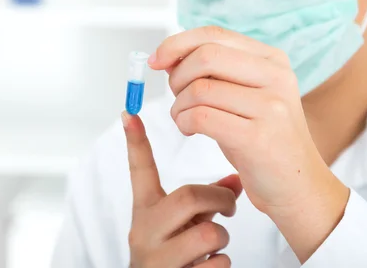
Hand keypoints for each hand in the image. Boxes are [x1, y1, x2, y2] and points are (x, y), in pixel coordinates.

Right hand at [123, 112, 241, 267]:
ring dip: (222, 238)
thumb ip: (206, 202)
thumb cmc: (175, 257)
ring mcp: (156, 259)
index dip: (135, 143)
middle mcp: (144, 233)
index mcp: (145, 213)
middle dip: (218, 198)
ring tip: (213, 246)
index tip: (129, 113)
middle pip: (188, 196)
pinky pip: (215, 265)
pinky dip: (221, 265)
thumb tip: (236, 180)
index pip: (139, 171)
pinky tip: (208, 267)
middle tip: (228, 205)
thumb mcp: (183, 225)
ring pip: (208, 233)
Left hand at [149, 26, 349, 262]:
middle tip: (176, 98)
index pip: (214, 35)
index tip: (156, 60)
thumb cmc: (263, 139)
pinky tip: (190, 130)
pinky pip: (201, 117)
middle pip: (205, 56)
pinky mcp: (257, 137)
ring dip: (178, 106)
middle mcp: (275, 77)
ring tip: (183, 119)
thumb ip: (213, 73)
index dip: (177, 44)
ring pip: (199, 89)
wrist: (298, 186)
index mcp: (272, 60)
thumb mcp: (244, 97)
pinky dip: (183, 122)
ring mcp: (270, 106)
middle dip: (177, 76)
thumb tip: (168, 57)